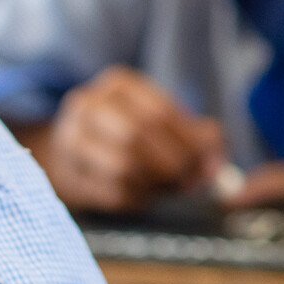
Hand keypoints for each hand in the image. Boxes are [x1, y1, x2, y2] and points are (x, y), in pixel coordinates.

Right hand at [21, 66, 226, 212]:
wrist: (71, 154)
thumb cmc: (128, 136)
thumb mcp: (164, 124)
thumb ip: (197, 138)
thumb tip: (216, 166)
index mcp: (117, 85)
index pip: (159, 113)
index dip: (189, 143)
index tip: (208, 166)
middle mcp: (87, 104)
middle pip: (137, 135)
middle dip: (172, 164)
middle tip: (189, 182)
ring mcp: (70, 138)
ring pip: (121, 165)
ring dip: (153, 183)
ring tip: (165, 188)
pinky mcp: (66, 173)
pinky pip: (110, 191)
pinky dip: (136, 198)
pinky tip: (143, 195)